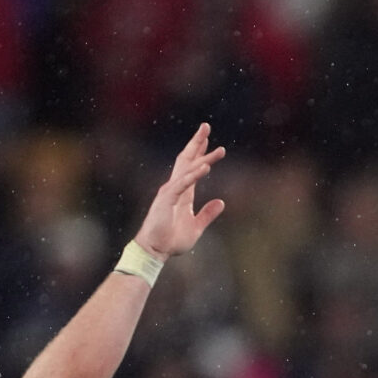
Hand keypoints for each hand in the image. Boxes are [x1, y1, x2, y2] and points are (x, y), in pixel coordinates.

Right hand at [134, 124, 228, 260]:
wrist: (155, 251)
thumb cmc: (171, 240)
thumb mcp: (196, 226)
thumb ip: (207, 214)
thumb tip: (221, 202)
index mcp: (183, 193)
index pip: (192, 168)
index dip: (201, 153)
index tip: (209, 140)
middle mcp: (176, 188)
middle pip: (187, 160)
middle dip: (197, 143)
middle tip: (206, 126)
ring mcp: (170, 192)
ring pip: (187, 168)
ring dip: (201, 156)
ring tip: (214, 145)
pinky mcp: (167, 200)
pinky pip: (183, 184)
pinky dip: (194, 175)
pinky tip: (205, 166)